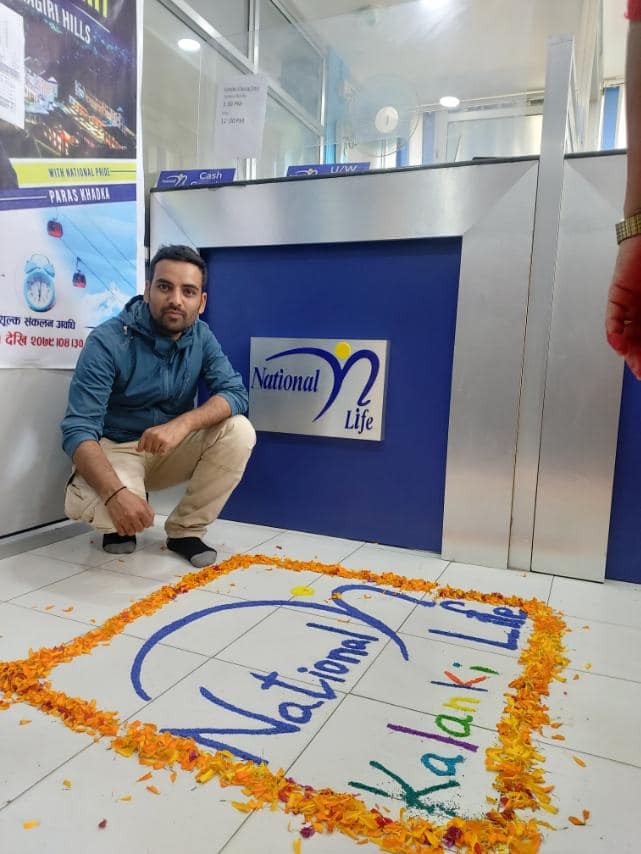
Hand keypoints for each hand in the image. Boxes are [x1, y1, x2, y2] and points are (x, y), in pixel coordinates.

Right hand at [106, 488, 154, 535]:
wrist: (115, 494)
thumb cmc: (127, 497)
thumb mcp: (142, 502)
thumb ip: (149, 512)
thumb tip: (151, 523)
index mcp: (141, 511)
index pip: (148, 524)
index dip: (147, 523)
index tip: (145, 522)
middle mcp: (133, 516)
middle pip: (140, 529)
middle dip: (140, 526)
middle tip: (137, 522)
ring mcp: (125, 520)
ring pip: (131, 533)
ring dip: (132, 530)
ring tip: (131, 525)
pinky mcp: (117, 523)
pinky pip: (122, 533)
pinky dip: (124, 531)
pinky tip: (124, 527)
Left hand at [137, 419, 190, 454]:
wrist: (179, 425)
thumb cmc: (166, 430)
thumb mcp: (154, 431)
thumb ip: (145, 440)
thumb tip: (137, 450)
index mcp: (147, 432)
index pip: (141, 445)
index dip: (144, 448)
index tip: (150, 447)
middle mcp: (152, 435)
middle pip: (148, 450)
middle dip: (153, 449)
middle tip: (160, 443)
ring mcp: (159, 439)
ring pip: (155, 452)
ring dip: (159, 450)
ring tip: (164, 443)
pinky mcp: (166, 443)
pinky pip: (161, 453)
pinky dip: (164, 452)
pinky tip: (167, 446)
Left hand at [606, 234, 640, 378]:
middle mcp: (640, 314)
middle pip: (637, 344)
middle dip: (640, 361)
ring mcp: (628, 307)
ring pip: (624, 336)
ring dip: (628, 352)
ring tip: (636, 367)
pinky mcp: (617, 296)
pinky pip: (613, 318)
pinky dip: (614, 333)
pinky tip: (618, 344)